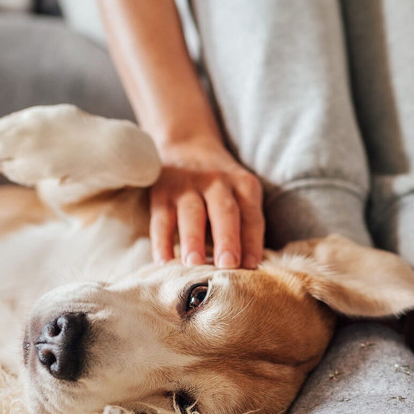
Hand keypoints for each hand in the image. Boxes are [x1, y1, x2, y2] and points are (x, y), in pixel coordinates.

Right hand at [150, 138, 263, 268]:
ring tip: (194, 265)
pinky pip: (161, 219)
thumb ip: (244, 225)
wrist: (186, 145)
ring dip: (193, 240)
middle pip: (224, 211)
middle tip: (227, 265)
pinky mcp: (161, 191)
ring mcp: (187, 186)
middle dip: (227, 238)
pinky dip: (161, 242)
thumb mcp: (239, 194)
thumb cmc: (220, 186)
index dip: (253, 242)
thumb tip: (247, 268)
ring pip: (191, 214)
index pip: (251, 216)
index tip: (251, 267)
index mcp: (244, 185)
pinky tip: (163, 262)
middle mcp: (217, 182)